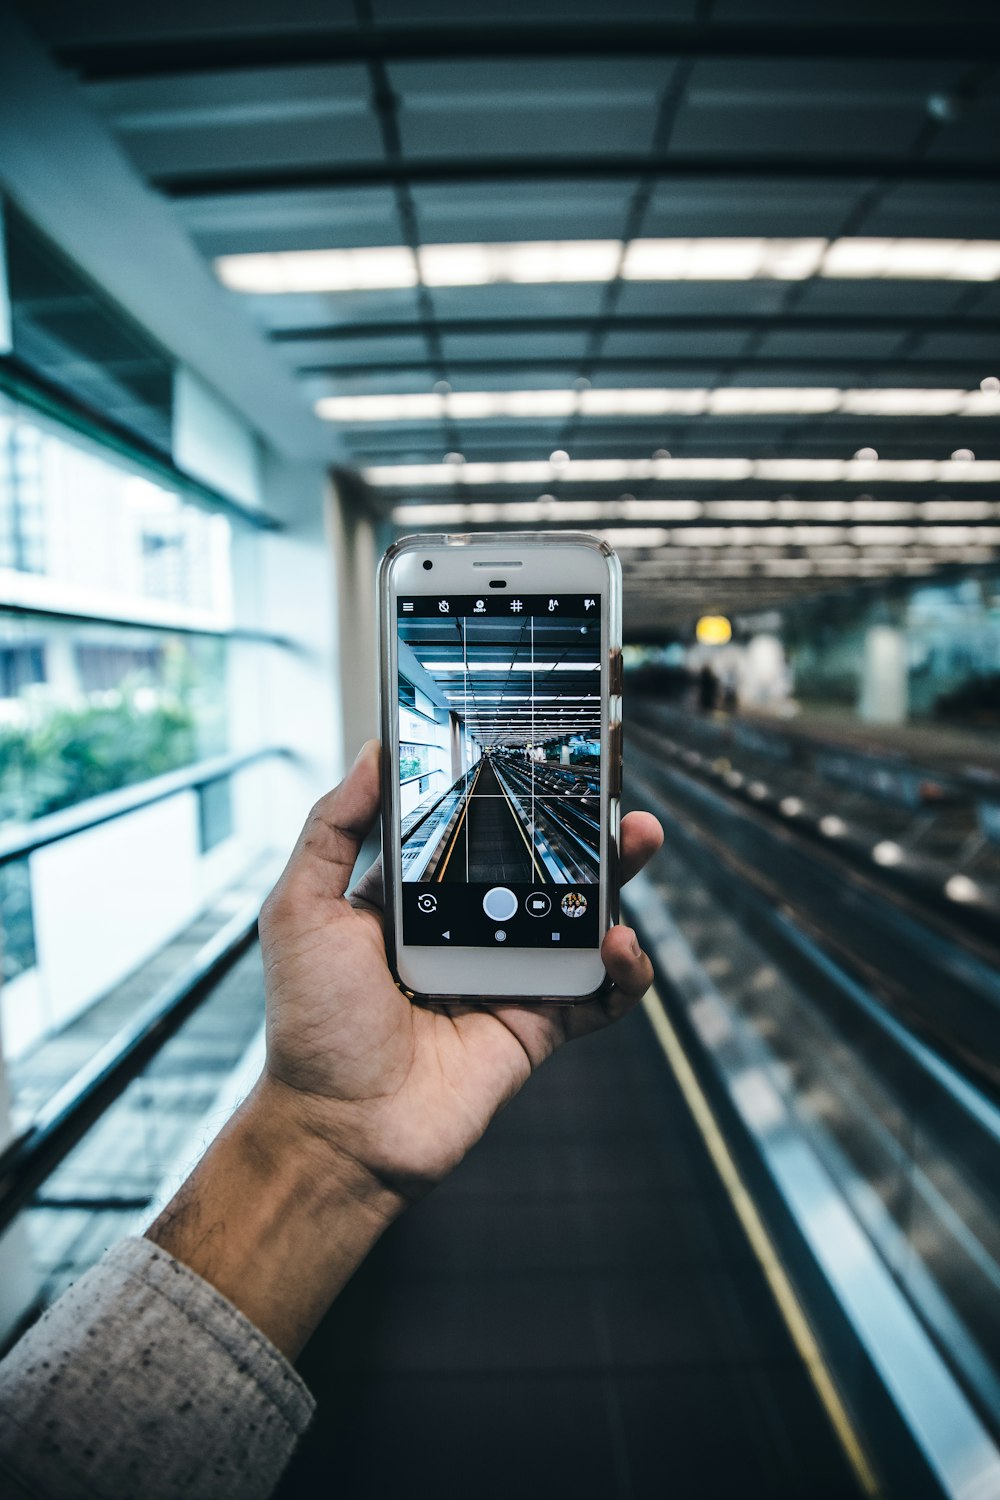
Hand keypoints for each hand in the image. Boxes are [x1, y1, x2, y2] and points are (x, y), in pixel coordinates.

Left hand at [149, 742, 661, 1358]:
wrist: (341, 1129)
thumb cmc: (310, 1023)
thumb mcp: (301, 909)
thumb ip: (332, 829)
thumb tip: (372, 752)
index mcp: (418, 897)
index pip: (477, 830)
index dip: (514, 794)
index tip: (545, 754)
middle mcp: (468, 930)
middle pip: (542, 866)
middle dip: (586, 829)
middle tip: (615, 795)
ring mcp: (510, 976)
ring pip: (581, 917)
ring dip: (619, 880)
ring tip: (638, 844)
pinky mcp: (539, 1025)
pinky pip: (600, 993)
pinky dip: (625, 971)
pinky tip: (620, 946)